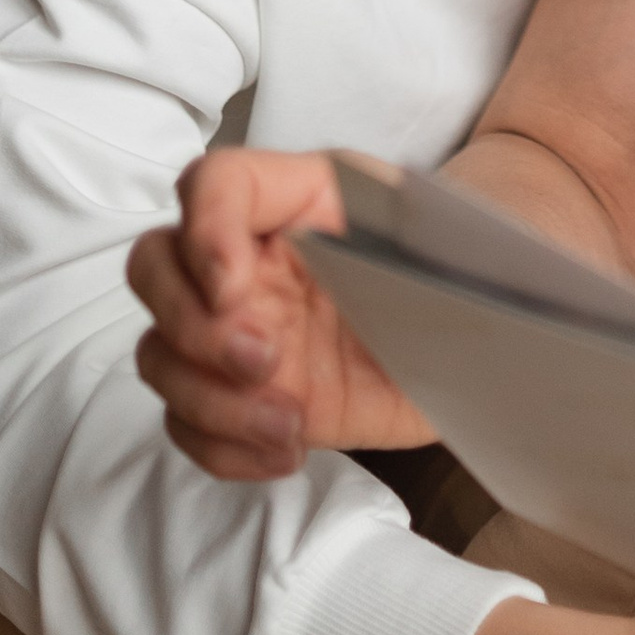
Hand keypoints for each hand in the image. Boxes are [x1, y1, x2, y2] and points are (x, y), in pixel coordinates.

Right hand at [129, 149, 433, 474]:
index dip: (205, 228)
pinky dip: (224, 448)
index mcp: (292, 199)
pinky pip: (189, 426)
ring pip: (160, 356)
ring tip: (289, 421)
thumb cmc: (451, 262)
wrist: (479, 331)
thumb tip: (349, 255)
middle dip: (190, 322)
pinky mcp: (246, 398)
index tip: (234, 283)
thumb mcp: (434, 225)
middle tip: (262, 358)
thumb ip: (389, 225)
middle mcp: (248, 262)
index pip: (215, 183)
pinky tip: (285, 452)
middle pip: (155, 266)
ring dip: (210, 399)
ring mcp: (238, 331)